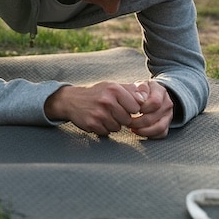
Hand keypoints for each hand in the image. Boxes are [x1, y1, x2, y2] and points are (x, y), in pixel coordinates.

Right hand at [44, 80, 172, 137]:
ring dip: (113, 124)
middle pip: (127, 119)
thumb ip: (131, 90)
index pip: (136, 107)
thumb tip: (146, 97)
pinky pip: (107, 132)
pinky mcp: (92, 124)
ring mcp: (99, 113)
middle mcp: (107, 100)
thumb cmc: (97, 93)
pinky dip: (104, 129)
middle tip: (112, 112)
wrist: (71, 100)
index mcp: (114, 89)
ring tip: (104, 115)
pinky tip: (97, 120)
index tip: (125, 107)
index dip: (132, 109)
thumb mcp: (113, 86)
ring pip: (118, 127)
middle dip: (122, 118)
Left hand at [124, 81, 173, 138]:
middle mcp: (167, 103)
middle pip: (154, 116)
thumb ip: (139, 90)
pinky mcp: (167, 125)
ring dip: (143, 130)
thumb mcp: (138, 85)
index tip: (130, 109)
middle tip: (127, 121)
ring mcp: (169, 115)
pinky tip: (139, 131)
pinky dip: (149, 135)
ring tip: (132, 128)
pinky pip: (161, 134)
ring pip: (159, 128)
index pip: (154, 102)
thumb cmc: (141, 91)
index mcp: (160, 91)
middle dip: (138, 121)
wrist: (150, 94)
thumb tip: (140, 100)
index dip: (142, 108)